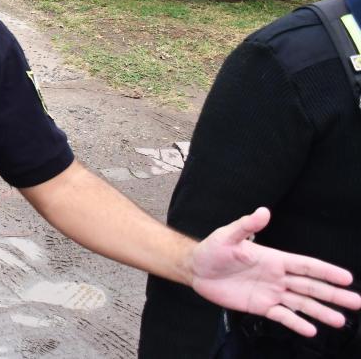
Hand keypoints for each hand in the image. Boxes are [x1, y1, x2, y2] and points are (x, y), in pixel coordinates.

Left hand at [192, 207, 360, 335]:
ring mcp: (271, 292)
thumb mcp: (228, 236)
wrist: (196, 269)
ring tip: (340, 321)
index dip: (326, 271)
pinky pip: (282, 316)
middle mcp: (277, 277)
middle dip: (334, 294)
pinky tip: (311, 330)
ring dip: (321, 312)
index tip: (347, 277)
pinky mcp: (260, 306)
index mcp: (274, 259)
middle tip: (357, 302)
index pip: (306, 265)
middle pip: (311, 286)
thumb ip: (246, 225)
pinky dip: (296, 323)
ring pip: (301, 303)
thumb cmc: (213, 249)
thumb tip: (263, 211)